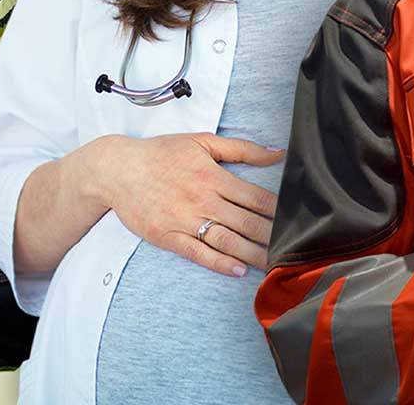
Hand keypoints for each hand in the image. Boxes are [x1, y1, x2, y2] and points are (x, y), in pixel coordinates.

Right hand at [75, 133, 282, 277]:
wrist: (117, 169)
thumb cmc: (160, 154)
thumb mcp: (201, 142)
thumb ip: (242, 149)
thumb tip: (277, 153)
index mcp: (213, 175)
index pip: (255, 197)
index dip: (279, 211)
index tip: (297, 222)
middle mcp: (202, 199)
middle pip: (246, 222)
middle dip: (272, 237)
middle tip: (294, 250)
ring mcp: (185, 219)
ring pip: (226, 240)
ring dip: (252, 254)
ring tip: (275, 265)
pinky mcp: (168, 236)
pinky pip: (198, 253)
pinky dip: (219, 263)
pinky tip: (237, 270)